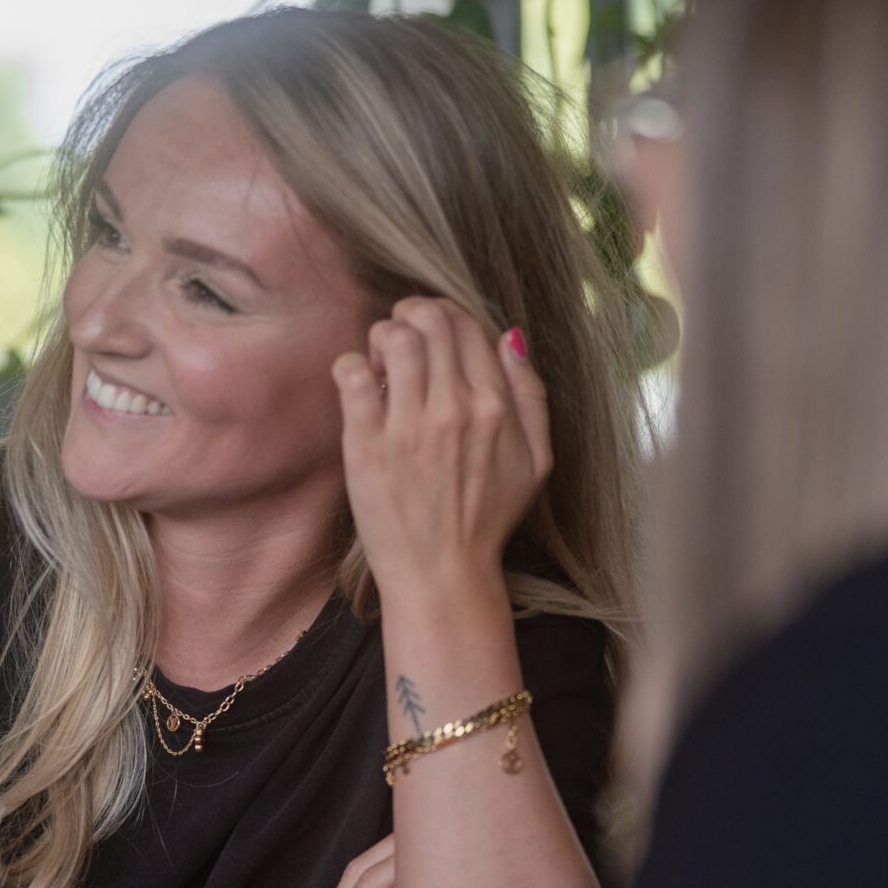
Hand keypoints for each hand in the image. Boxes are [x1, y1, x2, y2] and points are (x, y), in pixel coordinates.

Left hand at [332, 297, 551, 596]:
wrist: (442, 575)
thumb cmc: (486, 519)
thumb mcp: (537, 460)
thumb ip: (531, 394)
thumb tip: (510, 336)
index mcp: (496, 406)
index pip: (467, 323)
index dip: (444, 313)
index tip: (431, 329)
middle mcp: (455, 408)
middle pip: (429, 319)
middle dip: (410, 314)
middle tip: (400, 338)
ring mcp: (409, 426)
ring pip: (392, 337)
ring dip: (381, 337)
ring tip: (380, 364)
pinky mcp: (367, 444)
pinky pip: (351, 374)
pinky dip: (350, 366)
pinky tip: (358, 385)